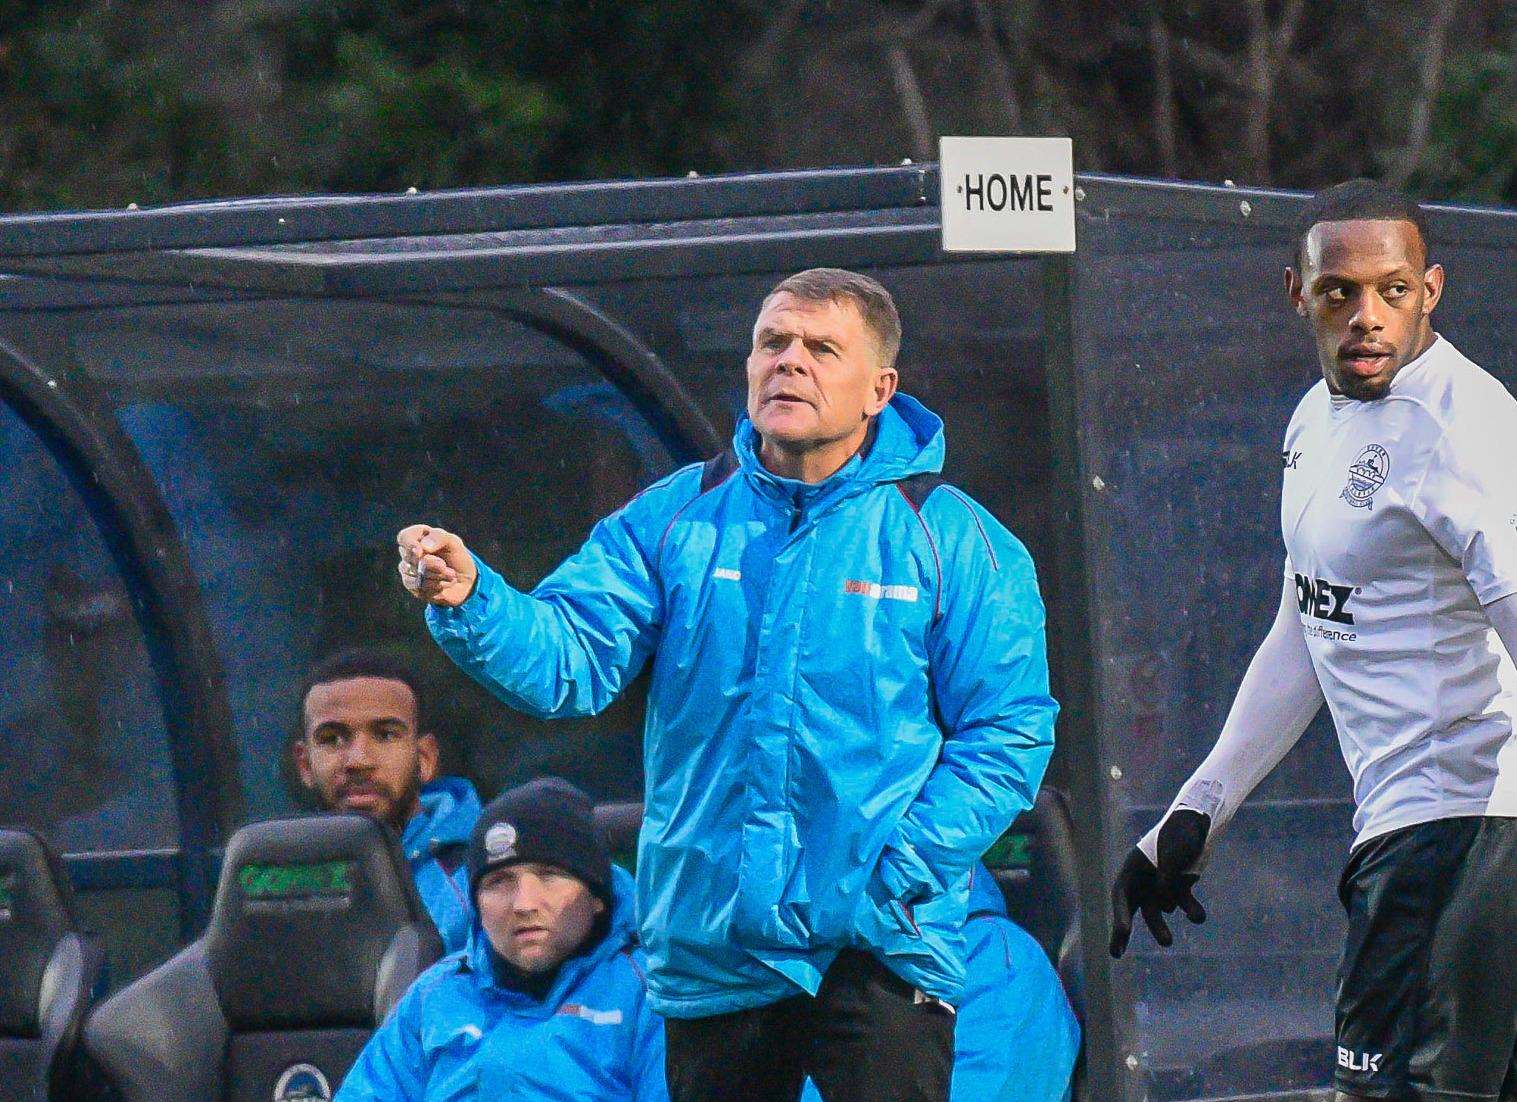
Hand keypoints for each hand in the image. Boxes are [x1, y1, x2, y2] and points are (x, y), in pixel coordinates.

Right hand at [396, 524, 477, 607]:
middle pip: (411, 559)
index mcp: (417, 537)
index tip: (419, 550)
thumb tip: (422, 547)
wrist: (463, 580)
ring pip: (418, 574)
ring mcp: (409, 571)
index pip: (404, 537)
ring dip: (439, 575)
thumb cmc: (456, 556)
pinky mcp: (413, 587)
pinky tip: (444, 583)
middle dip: (433, 563)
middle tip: (445, 565)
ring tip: (450, 574)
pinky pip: (420, 587)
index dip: (409, 544)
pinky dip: (438, 585)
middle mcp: (409, 554)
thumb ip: (439, 537)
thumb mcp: (453, 542)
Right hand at [1108, 809, 1209, 956]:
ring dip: (1160, 927)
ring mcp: (1161, 883)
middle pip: (1130, 908)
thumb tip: (1165, 903)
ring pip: (1156, 910)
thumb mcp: (1172, 853)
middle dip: (1123, 930)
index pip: (1121, 894)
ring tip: (1167, 942)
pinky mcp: (1179, 886)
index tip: (1123, 931)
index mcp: (1134, 866)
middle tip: (1116, 953)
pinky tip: (1198, 916)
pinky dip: (1189, 910)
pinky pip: (1181, 903)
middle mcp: (1143, 878)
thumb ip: (1167, 878)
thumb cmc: (1181, 833)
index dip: (1120, 915)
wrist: (1199, 822)